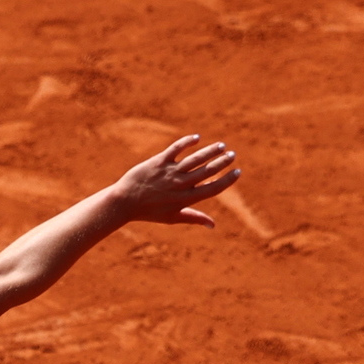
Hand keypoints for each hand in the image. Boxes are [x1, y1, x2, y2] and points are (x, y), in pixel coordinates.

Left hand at [105, 135, 241, 227]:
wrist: (125, 202)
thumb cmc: (149, 212)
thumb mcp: (173, 217)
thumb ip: (194, 217)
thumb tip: (213, 225)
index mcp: (186, 199)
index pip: (213, 188)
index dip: (227, 180)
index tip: (237, 172)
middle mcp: (180, 184)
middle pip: (207, 171)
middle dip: (222, 162)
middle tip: (232, 155)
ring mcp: (170, 172)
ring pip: (195, 159)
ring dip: (210, 151)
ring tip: (221, 145)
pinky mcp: (159, 161)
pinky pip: (176, 149)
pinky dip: (187, 142)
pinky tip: (197, 138)